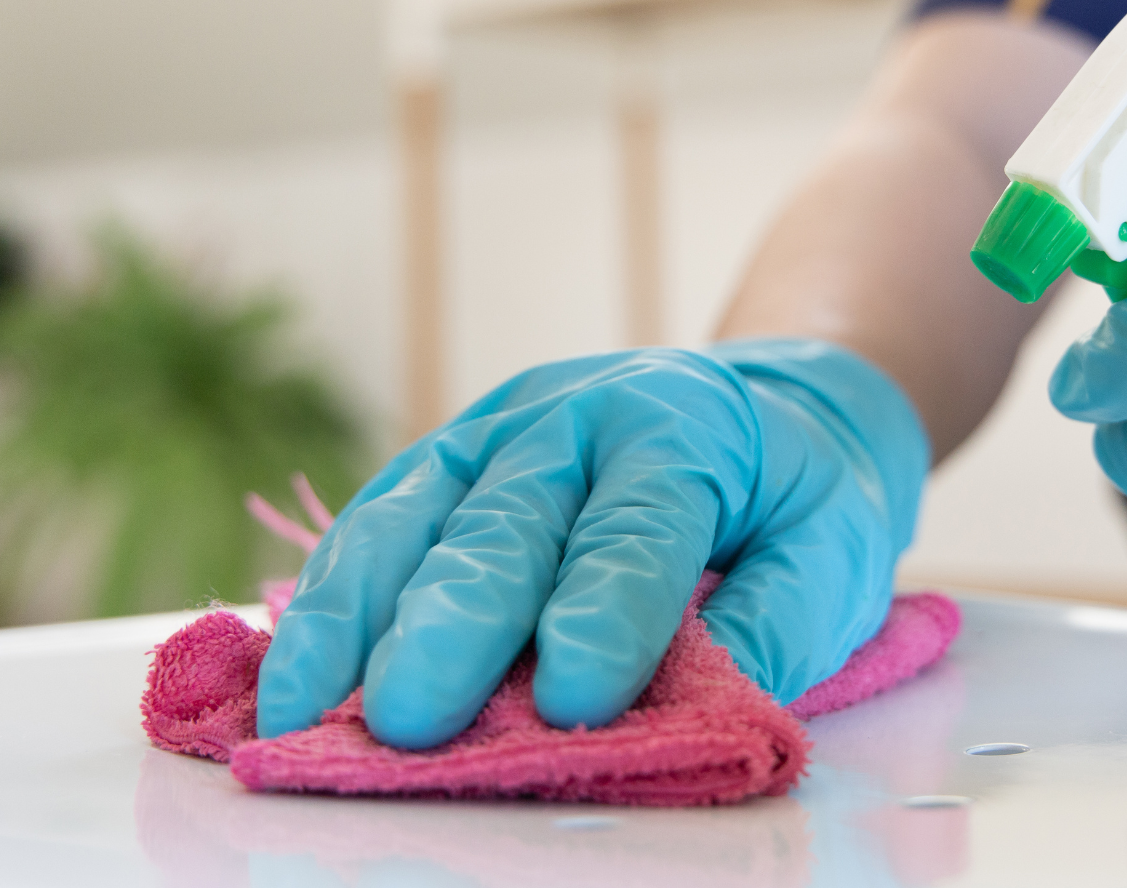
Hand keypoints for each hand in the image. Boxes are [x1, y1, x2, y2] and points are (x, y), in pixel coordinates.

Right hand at [255, 338, 927, 747]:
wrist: (762, 408)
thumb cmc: (795, 495)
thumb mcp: (834, 550)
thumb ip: (780, 622)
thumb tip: (716, 705)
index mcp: (681, 429)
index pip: (639, 527)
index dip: (609, 613)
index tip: (579, 700)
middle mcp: (571, 417)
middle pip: (506, 523)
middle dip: (455, 625)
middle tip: (413, 718)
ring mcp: (492, 434)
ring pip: (411, 516)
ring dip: (354, 616)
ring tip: (304, 709)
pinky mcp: (442, 465)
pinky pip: (374, 526)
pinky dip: (327, 600)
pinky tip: (292, 672)